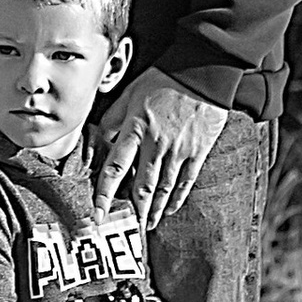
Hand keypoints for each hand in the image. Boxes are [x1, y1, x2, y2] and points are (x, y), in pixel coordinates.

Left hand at [95, 69, 235, 228]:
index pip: (115, 169)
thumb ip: (113, 118)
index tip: (99, 213)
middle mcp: (156, 144)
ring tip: (147, 224)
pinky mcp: (198, 151)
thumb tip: (100, 138)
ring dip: (154, 209)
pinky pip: (186, 181)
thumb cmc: (163, 79)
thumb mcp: (129, 92)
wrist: (202, 72)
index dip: (105, 194)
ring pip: (163, 188)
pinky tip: (169, 208)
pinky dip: (176, 197)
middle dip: (134, 211)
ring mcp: (179, 150)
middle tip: (127, 228)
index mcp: (135, 129)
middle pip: (141, 187)